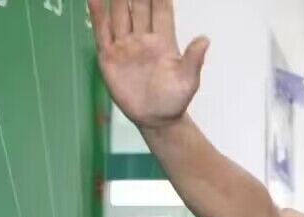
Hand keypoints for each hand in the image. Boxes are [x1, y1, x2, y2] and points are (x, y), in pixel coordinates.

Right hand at [89, 0, 208, 128]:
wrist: (156, 119)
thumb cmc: (174, 100)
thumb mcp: (189, 81)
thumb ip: (194, 59)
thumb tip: (205, 39)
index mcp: (163, 40)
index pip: (160, 9)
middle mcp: (143, 38)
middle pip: (139, 6)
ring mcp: (125, 45)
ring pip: (120, 13)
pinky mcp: (109, 56)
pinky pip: (102, 31)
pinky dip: (98, 14)